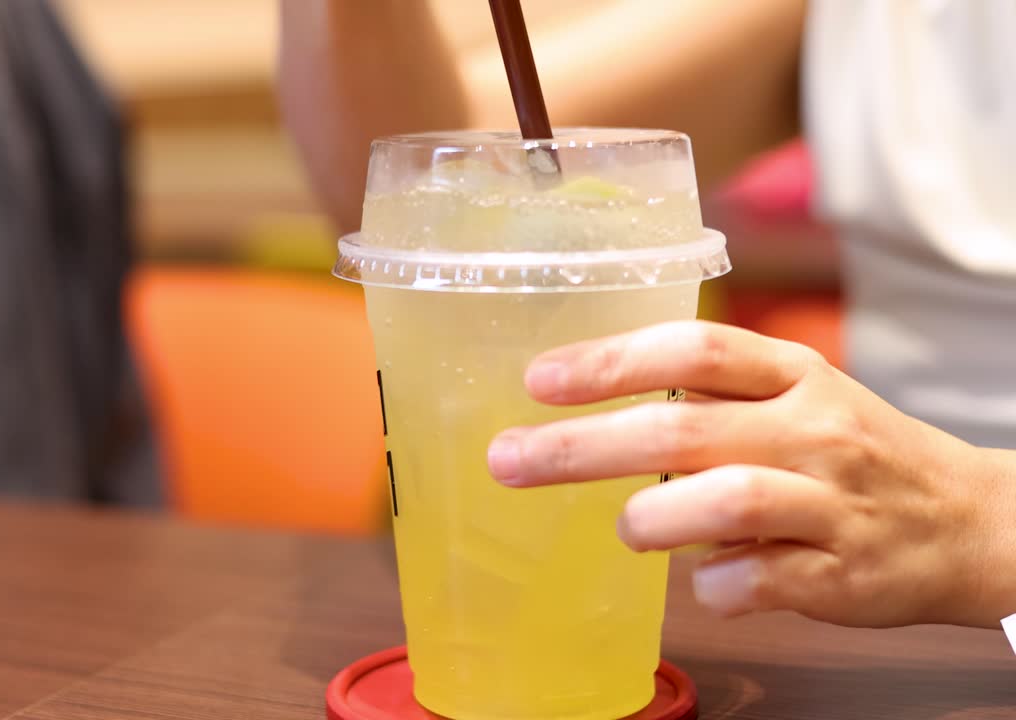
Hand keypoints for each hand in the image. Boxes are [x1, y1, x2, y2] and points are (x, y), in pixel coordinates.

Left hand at [486, 320, 1015, 628]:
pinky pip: (754, 580)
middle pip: (681, 430)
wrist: (968, 522)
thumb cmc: (853, 454)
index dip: (610, 362)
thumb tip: (594, 402)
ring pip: (723, 501)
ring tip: (630, 529)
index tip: (538, 379)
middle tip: (509, 460)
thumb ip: (711, 395)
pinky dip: (713, 584)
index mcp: (794, 373)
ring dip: (652, 520)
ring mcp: (831, 502)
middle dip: (582, 447)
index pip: (693, 349)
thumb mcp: (796, 397)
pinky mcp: (841, 573)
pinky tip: (709, 578)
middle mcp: (813, 428)